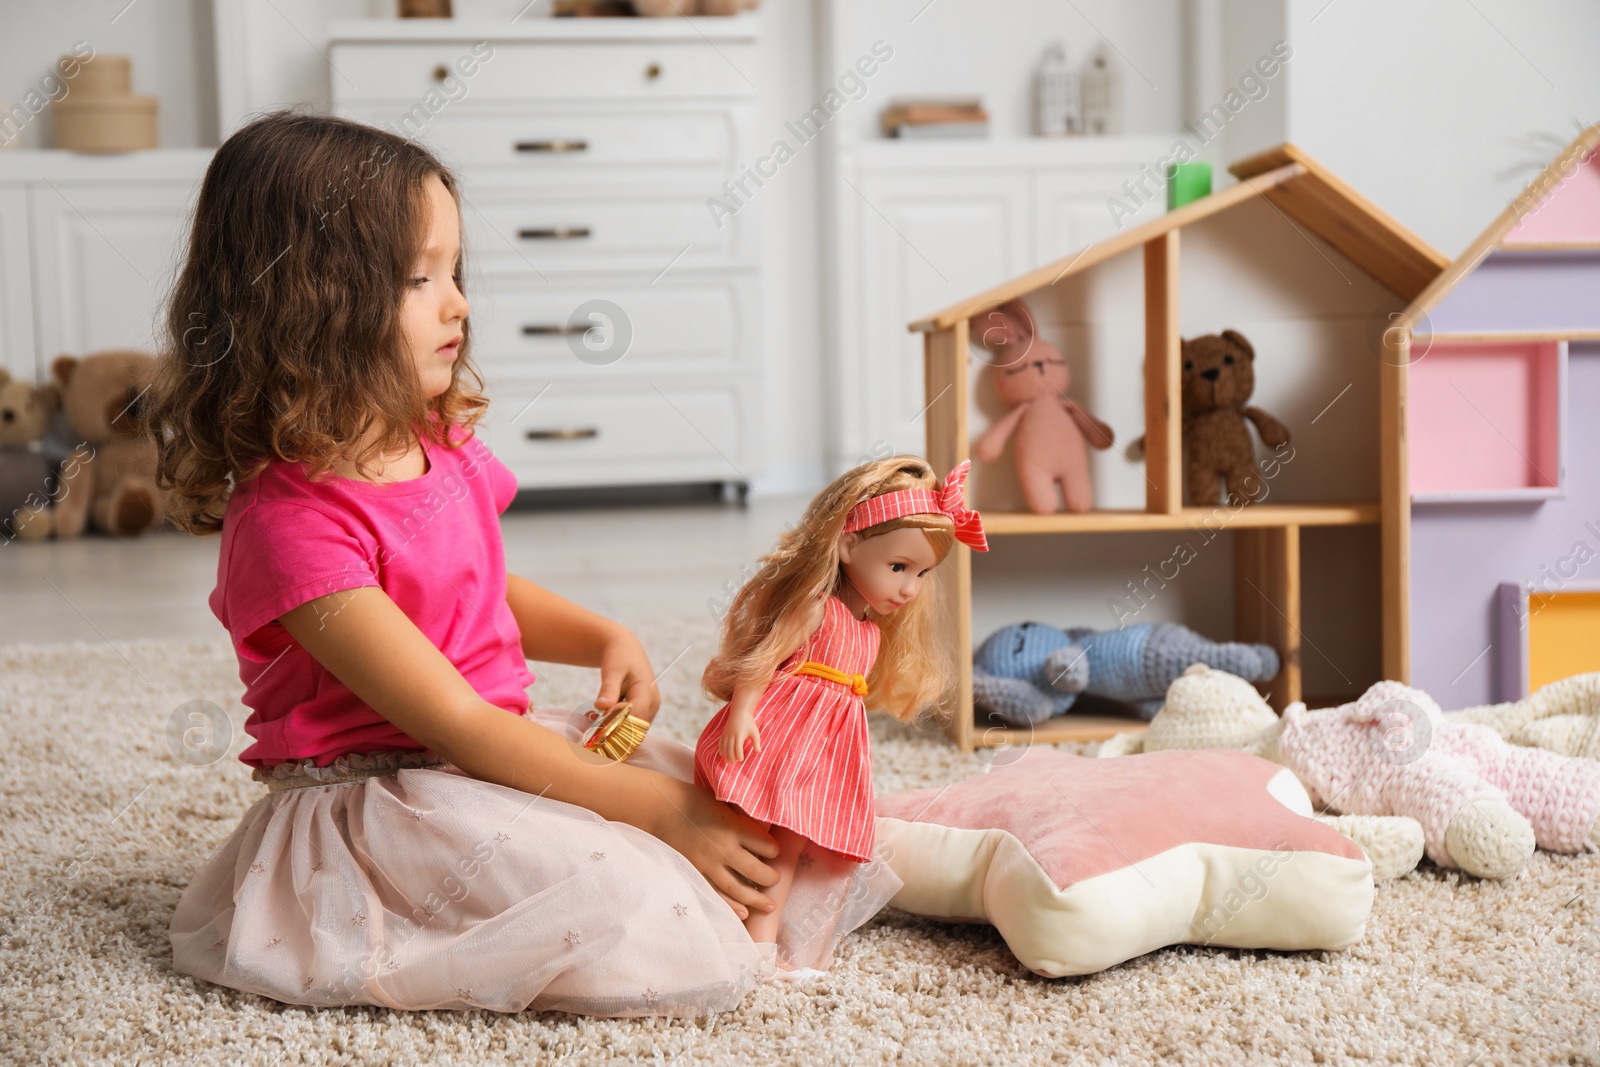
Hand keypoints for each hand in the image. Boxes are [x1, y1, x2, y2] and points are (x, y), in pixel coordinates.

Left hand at [594, 624, 660, 721]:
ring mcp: (649, 710)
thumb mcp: (612, 670)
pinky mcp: (643, 712)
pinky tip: (600, 717)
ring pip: (632, 730)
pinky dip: (616, 725)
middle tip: (592, 725)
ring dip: (614, 729)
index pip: (633, 717)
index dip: (616, 723)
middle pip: (634, 728)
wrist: (625, 649)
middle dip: (614, 730)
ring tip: (594, 718)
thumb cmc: (619, 657)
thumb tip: (601, 706)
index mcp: (647, 693)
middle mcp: (652, 704)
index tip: (596, 725)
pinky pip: (630, 725)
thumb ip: (608, 689)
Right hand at [648, 778, 779, 919]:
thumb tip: (762, 831)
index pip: (766, 846)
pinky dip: (731, 906)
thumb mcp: (724, 802)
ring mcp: (708, 864)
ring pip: (738, 889)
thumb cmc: (694, 800)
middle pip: (756, 871)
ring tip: (770, 906)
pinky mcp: (695, 873)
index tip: (773, 852)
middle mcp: (723, 848)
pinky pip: (716, 894)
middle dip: (771, 878)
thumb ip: (742, 820)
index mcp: (734, 826)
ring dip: (757, 899)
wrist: (660, 809)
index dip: (774, 850)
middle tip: (776, 879)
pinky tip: (744, 913)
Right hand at [720, 714, 759, 762]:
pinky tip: (722, 754)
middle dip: (731, 758)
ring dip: (725, 755)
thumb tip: (758, 751)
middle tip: (734, 763)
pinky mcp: (723, 733)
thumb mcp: (755, 732)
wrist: (740, 712)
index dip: (739, 755)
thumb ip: (756, 742)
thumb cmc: (749, 723)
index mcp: (739, 735)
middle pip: (729, 749)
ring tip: (728, 761)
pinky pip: (720, 743)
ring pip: (724, 747)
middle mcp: (731, 735)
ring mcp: (726, 734)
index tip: (741, 759)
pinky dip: (720, 749)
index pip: (737, 748)